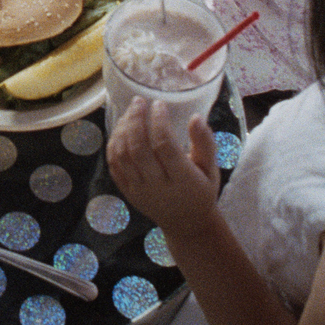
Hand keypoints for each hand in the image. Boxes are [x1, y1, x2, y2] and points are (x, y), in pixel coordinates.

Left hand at [108, 97, 221, 239]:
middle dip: (136, 120)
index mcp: (183, 180)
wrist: (186, 223)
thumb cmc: (201, 190)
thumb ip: (205, 143)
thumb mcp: (211, 169)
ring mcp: (140, 191)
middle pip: (139, 149)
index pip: (165, 146)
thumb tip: (196, 117)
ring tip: (130, 112)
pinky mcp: (127, 192)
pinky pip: (114, 166)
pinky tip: (120, 129)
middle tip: (138, 101)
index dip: (159, 122)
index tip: (159, 103)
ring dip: (122, 130)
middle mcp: (158, 186)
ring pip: (123, 156)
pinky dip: (113, 144)